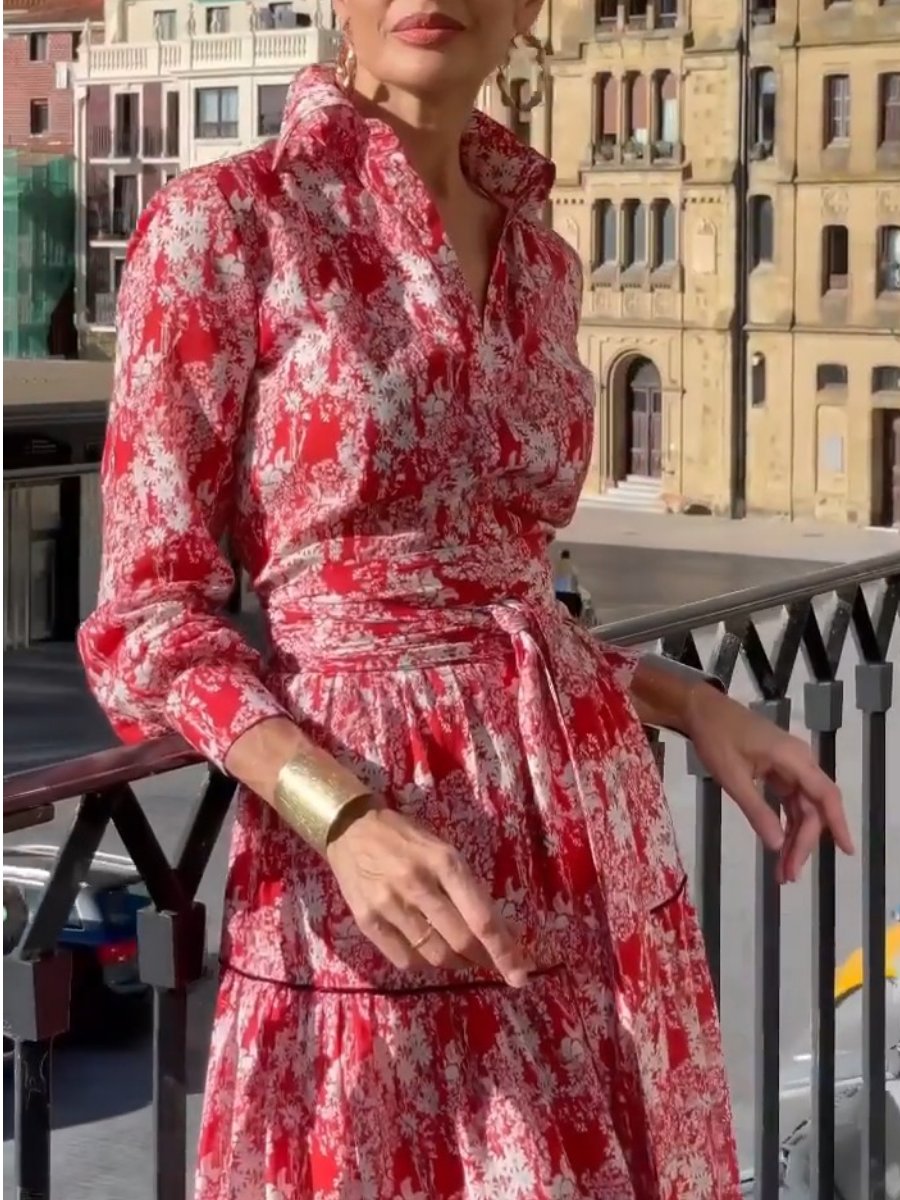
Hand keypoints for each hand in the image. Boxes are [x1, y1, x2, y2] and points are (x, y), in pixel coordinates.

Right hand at [326, 804, 532, 985]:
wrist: (350, 828)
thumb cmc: (406, 838)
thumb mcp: (443, 851)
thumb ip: (468, 889)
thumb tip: (501, 931)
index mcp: (445, 862)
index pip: (482, 919)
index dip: (504, 952)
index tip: (521, 976)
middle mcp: (418, 884)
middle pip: (461, 943)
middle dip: (482, 960)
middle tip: (488, 962)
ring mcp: (390, 905)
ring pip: (435, 956)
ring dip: (455, 963)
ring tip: (459, 955)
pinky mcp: (367, 921)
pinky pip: (405, 960)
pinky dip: (423, 963)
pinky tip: (426, 950)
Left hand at [684, 685, 853, 883]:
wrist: (702, 711)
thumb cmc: (717, 739)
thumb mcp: (732, 778)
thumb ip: (756, 811)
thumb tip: (776, 845)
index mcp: (793, 759)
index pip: (824, 796)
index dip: (838, 824)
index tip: (846, 851)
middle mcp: (799, 762)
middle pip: (813, 808)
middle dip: (803, 843)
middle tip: (788, 875)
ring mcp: (790, 766)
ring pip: (802, 808)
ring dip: (795, 838)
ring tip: (783, 871)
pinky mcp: (779, 770)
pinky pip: (791, 801)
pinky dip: (786, 824)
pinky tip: (780, 845)